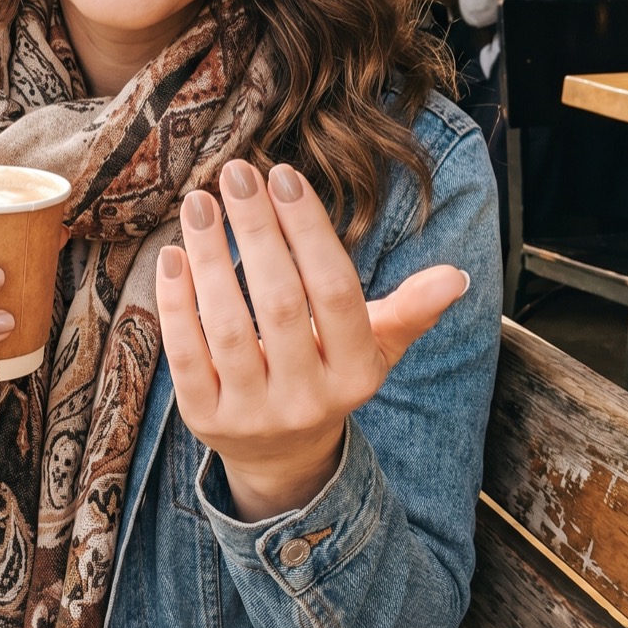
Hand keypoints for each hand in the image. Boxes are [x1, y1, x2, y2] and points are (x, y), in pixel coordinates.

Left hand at [156, 160, 468, 522]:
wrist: (282, 455)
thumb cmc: (330, 374)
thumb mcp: (375, 348)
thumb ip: (409, 310)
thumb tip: (455, 276)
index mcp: (356, 373)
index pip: (334, 290)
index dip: (308, 229)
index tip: (283, 175)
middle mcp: (307, 398)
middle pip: (280, 302)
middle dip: (256, 230)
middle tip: (237, 172)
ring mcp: (251, 413)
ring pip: (227, 325)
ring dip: (210, 257)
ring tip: (199, 202)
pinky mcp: (203, 418)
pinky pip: (184, 354)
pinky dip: (175, 302)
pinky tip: (172, 254)